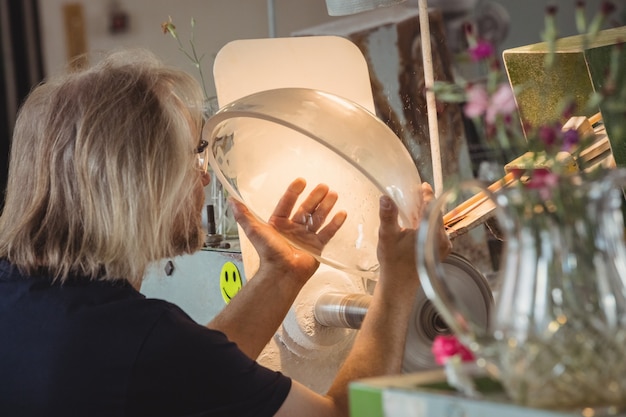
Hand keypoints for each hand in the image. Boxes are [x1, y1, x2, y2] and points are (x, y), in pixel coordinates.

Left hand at [229, 178, 345, 282]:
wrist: (281, 273)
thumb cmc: (268, 252)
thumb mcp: (254, 230)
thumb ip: (244, 215)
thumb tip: (231, 200)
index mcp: (279, 223)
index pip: (287, 203)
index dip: (294, 192)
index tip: (301, 181)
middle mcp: (293, 228)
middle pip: (306, 209)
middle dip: (315, 197)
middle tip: (323, 186)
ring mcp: (306, 237)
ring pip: (318, 218)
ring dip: (326, 206)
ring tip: (333, 194)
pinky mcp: (317, 247)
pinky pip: (327, 233)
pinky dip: (335, 224)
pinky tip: (342, 213)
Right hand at [376, 182, 451, 290]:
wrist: (398, 285)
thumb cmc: (393, 264)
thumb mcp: (387, 236)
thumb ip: (388, 216)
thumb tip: (386, 198)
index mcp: (431, 234)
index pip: (432, 207)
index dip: (427, 195)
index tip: (423, 186)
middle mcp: (441, 240)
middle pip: (435, 214)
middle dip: (425, 204)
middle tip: (415, 194)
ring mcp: (442, 246)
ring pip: (435, 222)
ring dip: (426, 214)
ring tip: (414, 208)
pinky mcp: (439, 251)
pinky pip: (435, 231)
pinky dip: (426, 224)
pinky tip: (416, 223)